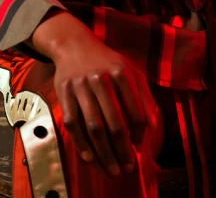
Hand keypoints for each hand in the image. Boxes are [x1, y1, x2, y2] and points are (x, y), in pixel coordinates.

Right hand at [27, 9, 157, 178]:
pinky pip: (73, 123)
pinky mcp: (64, 92)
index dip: (139, 132)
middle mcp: (100, 79)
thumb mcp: (130, 71)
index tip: (139, 146)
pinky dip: (81, 144)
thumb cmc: (107, 62)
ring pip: (94, 127)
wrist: (75, 45)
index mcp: (121, 72)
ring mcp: (80, 86)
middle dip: (122, 150)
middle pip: (114, 123)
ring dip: (104, 153)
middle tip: (127, 168)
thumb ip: (144, 97)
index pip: (135, 110)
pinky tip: (90, 158)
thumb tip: (151, 129)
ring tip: (112, 170)